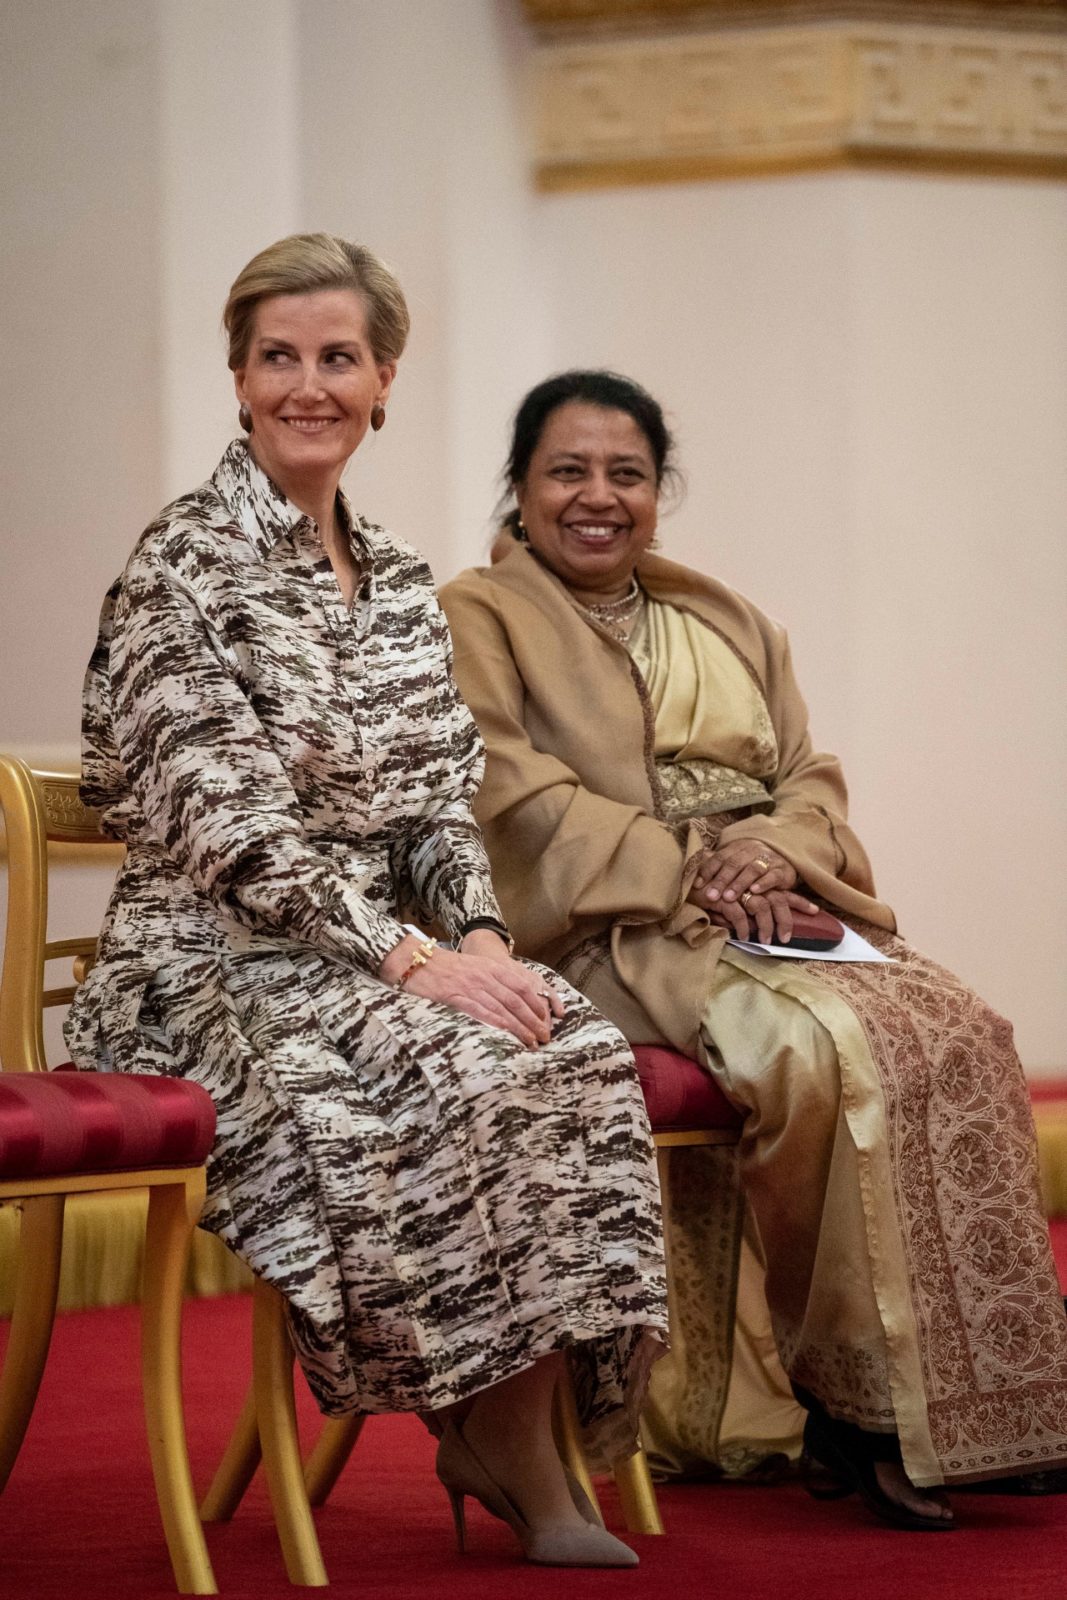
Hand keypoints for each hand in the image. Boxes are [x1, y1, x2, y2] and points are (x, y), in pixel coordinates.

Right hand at [379, 936, 562, 1047]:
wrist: (417, 961)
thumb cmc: (446, 967)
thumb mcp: (475, 968)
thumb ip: (493, 981)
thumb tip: (513, 1001)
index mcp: (492, 968)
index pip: (523, 987)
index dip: (538, 1006)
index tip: (547, 1021)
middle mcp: (486, 976)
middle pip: (517, 1001)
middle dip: (534, 1021)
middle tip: (545, 1037)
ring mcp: (472, 986)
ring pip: (503, 1008)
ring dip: (519, 1027)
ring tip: (531, 1042)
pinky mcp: (456, 996)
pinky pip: (480, 1011)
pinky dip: (496, 1023)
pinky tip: (506, 1035)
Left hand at [690, 840, 796, 908]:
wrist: (786, 856)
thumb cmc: (754, 864)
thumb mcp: (737, 862)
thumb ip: (719, 867)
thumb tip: (694, 879)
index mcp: (737, 847)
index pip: (720, 857)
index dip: (708, 871)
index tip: (698, 885)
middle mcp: (752, 850)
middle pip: (734, 864)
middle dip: (721, 880)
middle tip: (711, 896)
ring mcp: (768, 859)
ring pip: (752, 869)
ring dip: (739, 883)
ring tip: (729, 897)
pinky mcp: (782, 870)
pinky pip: (772, 876)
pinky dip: (763, 883)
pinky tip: (754, 891)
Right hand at [701, 887, 817, 944]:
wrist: (686, 881)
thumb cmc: (709, 891)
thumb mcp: (729, 901)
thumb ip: (738, 911)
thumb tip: (744, 927)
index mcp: (756, 884)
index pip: (782, 892)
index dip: (799, 901)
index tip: (815, 910)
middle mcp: (751, 885)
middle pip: (778, 900)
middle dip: (786, 920)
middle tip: (786, 938)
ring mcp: (739, 890)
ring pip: (762, 908)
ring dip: (766, 927)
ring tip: (767, 942)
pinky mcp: (726, 897)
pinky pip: (741, 915)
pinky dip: (745, 928)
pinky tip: (745, 937)